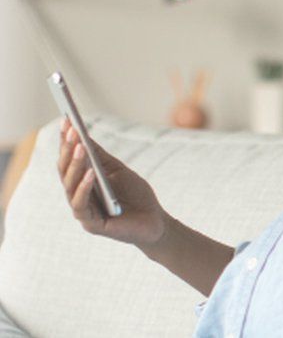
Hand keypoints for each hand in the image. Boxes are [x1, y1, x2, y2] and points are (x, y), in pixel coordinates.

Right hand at [57, 117, 168, 248]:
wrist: (155, 222)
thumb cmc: (136, 195)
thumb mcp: (118, 170)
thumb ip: (100, 157)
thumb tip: (82, 133)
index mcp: (82, 183)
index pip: (69, 160)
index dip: (66, 141)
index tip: (67, 119)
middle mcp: (77, 196)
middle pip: (65, 171)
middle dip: (68, 149)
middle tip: (71, 129)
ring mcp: (82, 212)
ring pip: (69, 186)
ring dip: (75, 165)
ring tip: (80, 146)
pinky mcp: (91, 225)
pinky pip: (81, 205)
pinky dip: (84, 187)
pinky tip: (91, 172)